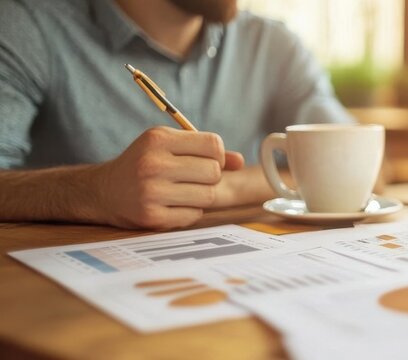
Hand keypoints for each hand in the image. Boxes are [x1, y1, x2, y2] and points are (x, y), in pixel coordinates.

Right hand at [89, 127, 243, 228]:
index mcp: (158, 139)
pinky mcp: (152, 217)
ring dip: (203, 195)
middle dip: (210, 176)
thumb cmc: (143, 164)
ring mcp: (151, 192)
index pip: (213, 144)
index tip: (204, 160)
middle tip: (192, 178)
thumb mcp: (168, 146)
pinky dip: (190, 211)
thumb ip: (205, 151)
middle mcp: (153, 164)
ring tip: (184, 191)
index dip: (216, 155)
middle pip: (214, 171)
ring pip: (209, 195)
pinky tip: (172, 205)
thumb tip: (240, 161)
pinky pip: (194, 215)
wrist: (103, 191)